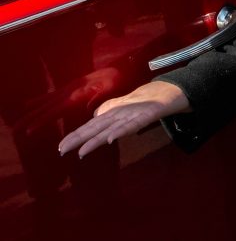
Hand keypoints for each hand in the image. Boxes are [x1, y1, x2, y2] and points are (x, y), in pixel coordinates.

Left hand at [58, 80, 189, 158]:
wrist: (170, 90)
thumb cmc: (147, 99)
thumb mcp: (126, 107)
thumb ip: (111, 110)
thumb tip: (95, 116)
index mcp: (114, 113)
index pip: (91, 126)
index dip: (76, 135)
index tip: (61, 147)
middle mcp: (120, 112)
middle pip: (96, 127)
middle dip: (79, 138)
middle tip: (62, 150)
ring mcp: (133, 113)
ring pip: (111, 128)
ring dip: (96, 139)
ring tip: (82, 151)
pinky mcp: (147, 114)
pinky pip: (133, 125)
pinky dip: (121, 131)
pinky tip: (111, 139)